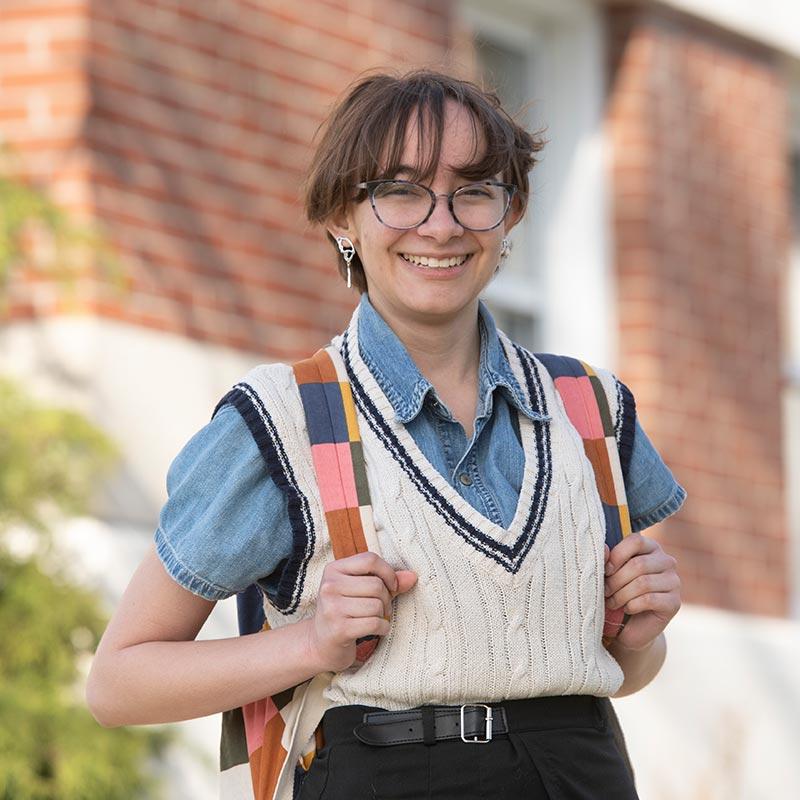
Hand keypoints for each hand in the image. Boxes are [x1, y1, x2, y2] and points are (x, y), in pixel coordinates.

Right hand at [305, 552, 416, 671]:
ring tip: (375, 619)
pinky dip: (383, 628)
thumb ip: (386, 581)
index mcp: (333, 569)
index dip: (388, 572)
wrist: (320, 643)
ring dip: (383, 615)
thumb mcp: (360, 590)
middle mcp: (329, 586)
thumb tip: (412, 576)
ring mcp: (332, 608)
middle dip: (387, 599)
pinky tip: (376, 630)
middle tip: (381, 608)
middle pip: (376, 585)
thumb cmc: (345, 611)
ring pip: (377, 605)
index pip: (370, 559)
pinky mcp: (339, 629)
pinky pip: (375, 623)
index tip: (392, 586)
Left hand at [604, 533, 680, 651]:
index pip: (636, 540)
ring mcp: (674, 582)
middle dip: (616, 580)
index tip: (605, 571)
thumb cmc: (617, 592)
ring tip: (612, 602)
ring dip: (621, 595)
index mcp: (650, 547)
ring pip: (643, 583)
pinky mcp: (674, 602)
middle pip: (638, 564)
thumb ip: (607, 559)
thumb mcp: (609, 574)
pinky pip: (650, 600)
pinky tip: (627, 609)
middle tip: (605, 591)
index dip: (617, 554)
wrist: (629, 625)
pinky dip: (632, 605)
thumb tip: (603, 548)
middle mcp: (666, 561)